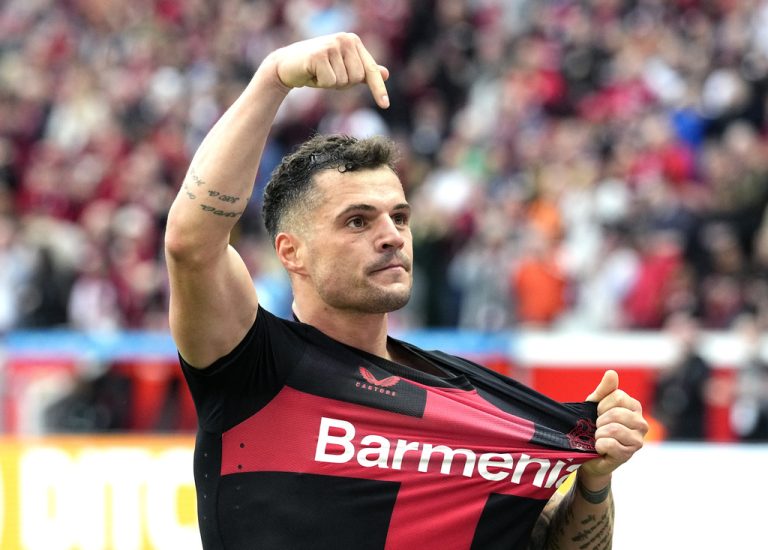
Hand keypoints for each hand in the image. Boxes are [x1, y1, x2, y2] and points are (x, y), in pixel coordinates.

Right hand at [266, 32, 389, 108]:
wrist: (286, 65)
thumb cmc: (316, 68)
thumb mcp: (343, 69)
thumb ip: (363, 70)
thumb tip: (385, 73)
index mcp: (353, 41)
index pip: (370, 70)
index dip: (378, 89)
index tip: (385, 105)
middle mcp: (345, 39)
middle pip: (357, 78)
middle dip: (343, 84)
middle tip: (327, 74)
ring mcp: (332, 45)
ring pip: (343, 81)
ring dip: (330, 83)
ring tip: (319, 73)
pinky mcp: (319, 54)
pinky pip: (330, 81)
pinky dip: (320, 83)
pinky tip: (311, 73)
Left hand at [580, 370, 647, 480]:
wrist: (591, 454)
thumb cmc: (595, 427)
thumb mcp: (595, 405)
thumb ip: (604, 390)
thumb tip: (611, 373)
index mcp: (634, 407)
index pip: (618, 396)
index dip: (602, 405)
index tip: (598, 413)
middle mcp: (641, 423)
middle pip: (616, 413)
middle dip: (599, 421)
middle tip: (597, 428)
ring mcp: (637, 440)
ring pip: (613, 429)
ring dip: (599, 433)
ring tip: (599, 437)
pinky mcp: (629, 454)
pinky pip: (609, 444)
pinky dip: (599, 445)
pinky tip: (601, 448)